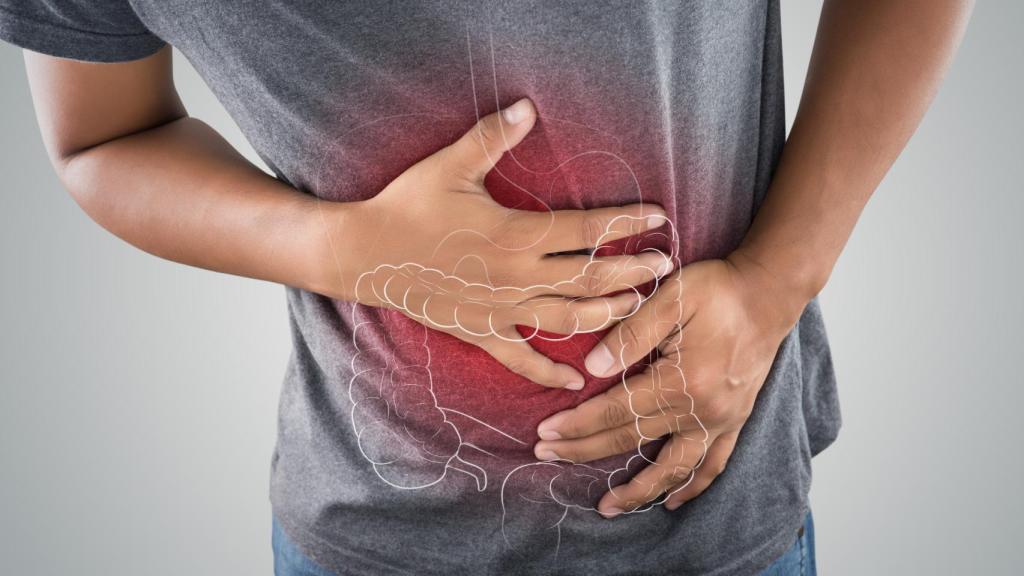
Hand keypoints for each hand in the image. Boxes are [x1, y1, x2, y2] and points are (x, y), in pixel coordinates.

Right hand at [320, 98, 671, 389]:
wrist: (365, 254)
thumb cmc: (408, 205)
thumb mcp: (450, 165)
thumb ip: (492, 136)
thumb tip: (528, 106)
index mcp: (516, 234)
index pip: (587, 231)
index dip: (627, 223)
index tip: (659, 217)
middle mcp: (517, 277)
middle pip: (590, 280)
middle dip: (633, 274)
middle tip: (666, 267)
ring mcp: (501, 310)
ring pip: (569, 320)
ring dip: (608, 316)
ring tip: (638, 308)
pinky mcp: (482, 332)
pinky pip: (522, 360)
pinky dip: (550, 374)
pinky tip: (576, 382)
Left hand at [531, 252, 806, 514]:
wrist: (770, 292)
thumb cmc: (719, 289)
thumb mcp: (672, 297)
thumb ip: (631, 333)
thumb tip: (592, 368)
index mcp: (682, 380)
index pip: (616, 410)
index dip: (577, 424)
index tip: (546, 433)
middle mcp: (703, 410)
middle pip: (633, 439)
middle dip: (586, 451)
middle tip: (548, 456)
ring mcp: (722, 420)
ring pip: (674, 468)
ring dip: (639, 491)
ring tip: (607, 507)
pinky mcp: (736, 421)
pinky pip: (712, 465)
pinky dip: (691, 486)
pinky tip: (672, 501)